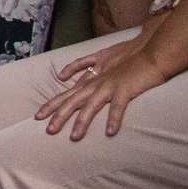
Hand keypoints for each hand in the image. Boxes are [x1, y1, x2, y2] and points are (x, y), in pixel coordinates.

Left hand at [36, 35, 174, 138]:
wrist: (150, 51)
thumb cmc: (128, 56)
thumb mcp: (101, 60)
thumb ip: (83, 68)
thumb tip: (66, 76)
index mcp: (90, 80)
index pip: (65, 95)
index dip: (51, 105)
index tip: (37, 117)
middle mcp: (96, 84)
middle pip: (72, 101)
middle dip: (59, 116)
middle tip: (49, 131)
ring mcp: (109, 86)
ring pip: (91, 106)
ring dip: (82, 122)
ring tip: (74, 137)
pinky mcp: (125, 89)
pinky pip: (118, 107)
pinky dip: (113, 119)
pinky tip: (110, 132)